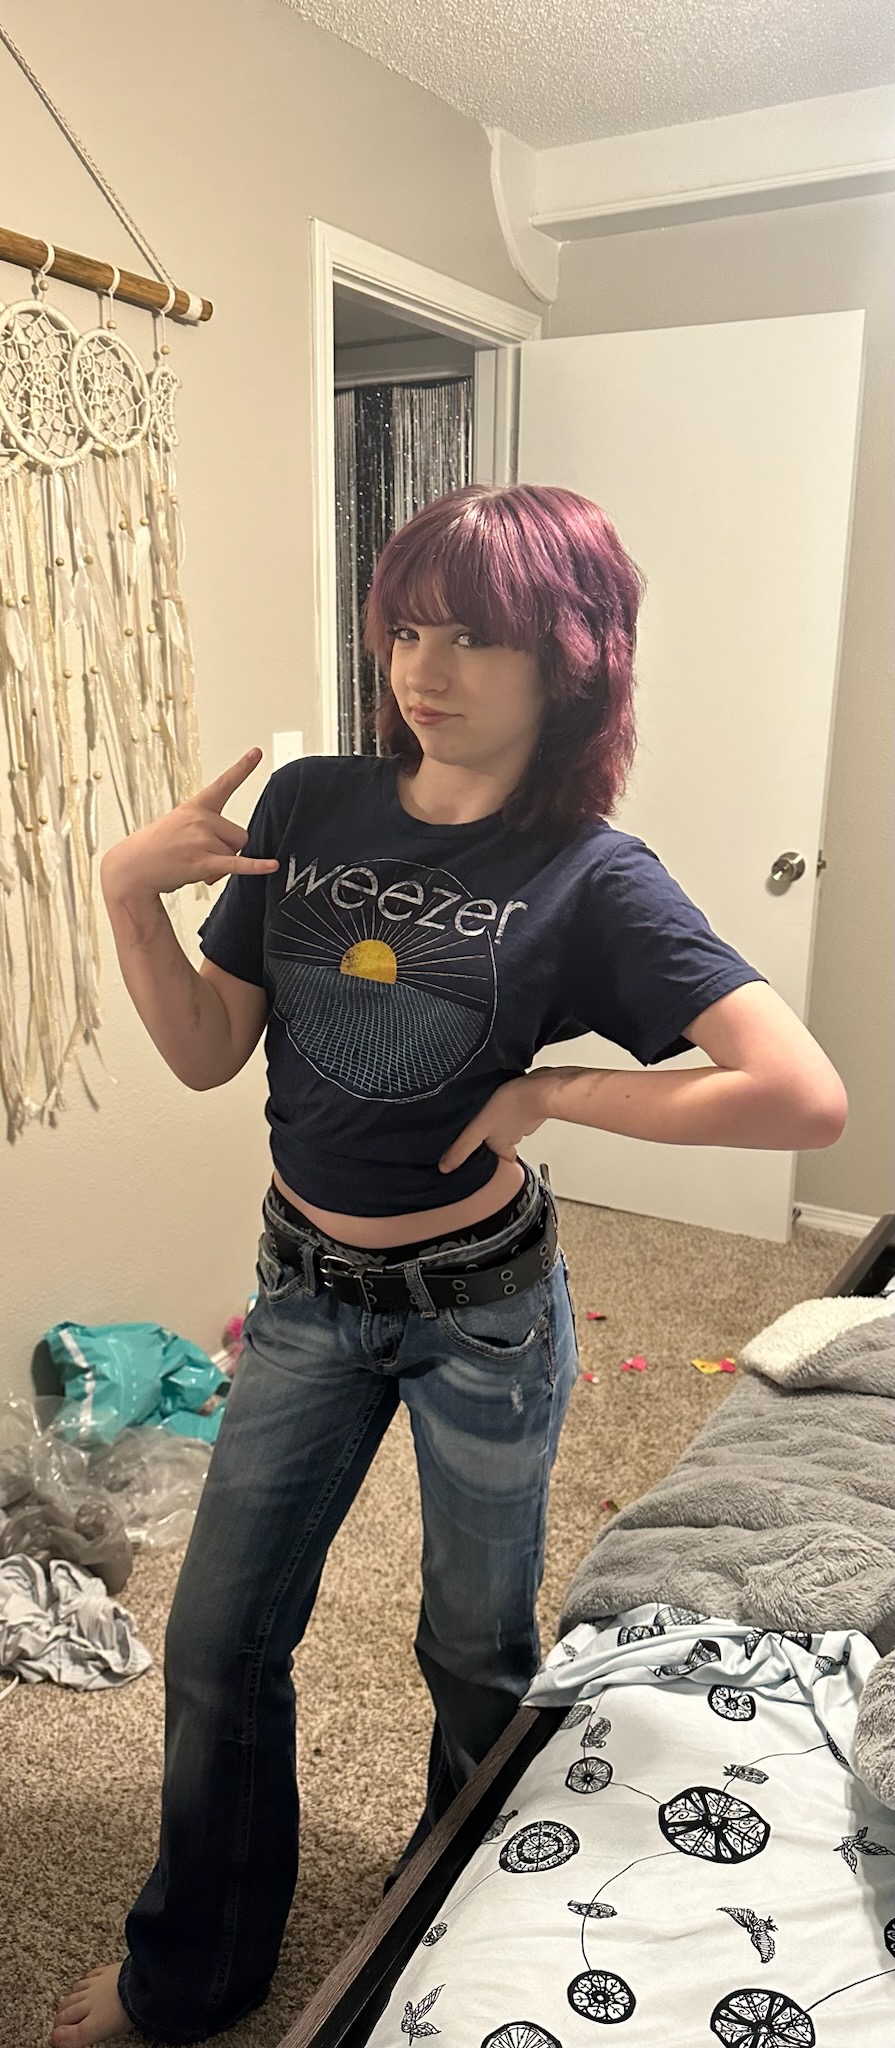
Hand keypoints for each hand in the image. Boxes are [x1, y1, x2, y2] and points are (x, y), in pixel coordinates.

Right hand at [101, 749, 279, 900]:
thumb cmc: (155, 848)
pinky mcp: (203, 862)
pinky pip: (237, 864)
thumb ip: (206, 831)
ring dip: (221, 865)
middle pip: (239, 836)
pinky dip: (256, 867)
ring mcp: (202, 839)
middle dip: (227, 849)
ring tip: (195, 866)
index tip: (257, 752)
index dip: (242, 768)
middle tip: (200, 855)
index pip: (223, 784)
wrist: (131, 868)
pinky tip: (270, 865)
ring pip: (235, 853)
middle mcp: (200, 819)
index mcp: (195, 806)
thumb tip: (229, 855)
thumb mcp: (178, 826)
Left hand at [439, 1072, 551, 1173]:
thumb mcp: (478, 1129)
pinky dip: (513, 1106)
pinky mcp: (530, 1102)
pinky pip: (519, 1108)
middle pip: (507, 1143)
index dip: (495, 1162)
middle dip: (498, 1139)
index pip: (502, 1160)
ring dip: (504, 1121)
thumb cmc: (510, 1107)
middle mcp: (515, 1135)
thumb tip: (445, 1168)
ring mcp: (525, 1119)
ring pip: (513, 1125)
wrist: (539, 1088)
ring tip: (491, 1113)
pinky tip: (504, 1098)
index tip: (488, 1162)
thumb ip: (463, 1148)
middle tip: (486, 1134)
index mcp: (503, 1145)